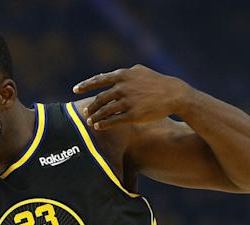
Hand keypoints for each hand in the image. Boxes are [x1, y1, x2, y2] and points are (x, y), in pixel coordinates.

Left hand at [73, 65, 193, 129]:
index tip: (75, 90)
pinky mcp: (133, 114)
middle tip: (85, 112)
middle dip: (90, 106)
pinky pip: (113, 120)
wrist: (174, 94)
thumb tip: (104, 75)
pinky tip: (98, 127)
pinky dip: (103, 124)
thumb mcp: (139, 72)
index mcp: (123, 75)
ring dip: (95, 117)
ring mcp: (128, 101)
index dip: (85, 85)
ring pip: (105, 110)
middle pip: (99, 98)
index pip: (99, 80)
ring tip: (90, 121)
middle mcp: (123, 87)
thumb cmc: (155, 82)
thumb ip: (121, 74)